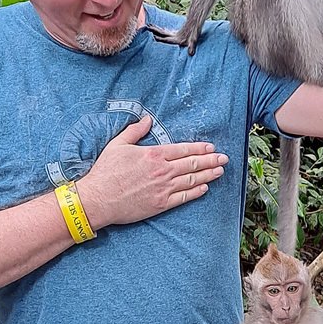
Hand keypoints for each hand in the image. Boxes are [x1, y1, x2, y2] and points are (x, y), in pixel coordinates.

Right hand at [77, 114, 227, 228]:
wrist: (98, 199)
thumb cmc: (105, 171)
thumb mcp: (117, 145)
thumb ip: (135, 131)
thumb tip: (146, 119)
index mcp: (153, 154)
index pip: (183, 149)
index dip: (199, 148)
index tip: (210, 147)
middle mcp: (162, 171)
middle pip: (192, 164)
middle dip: (210, 160)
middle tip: (224, 158)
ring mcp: (163, 188)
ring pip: (191, 180)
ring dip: (208, 175)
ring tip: (220, 171)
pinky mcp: (160, 204)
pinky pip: (183, 197)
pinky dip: (196, 192)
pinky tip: (205, 188)